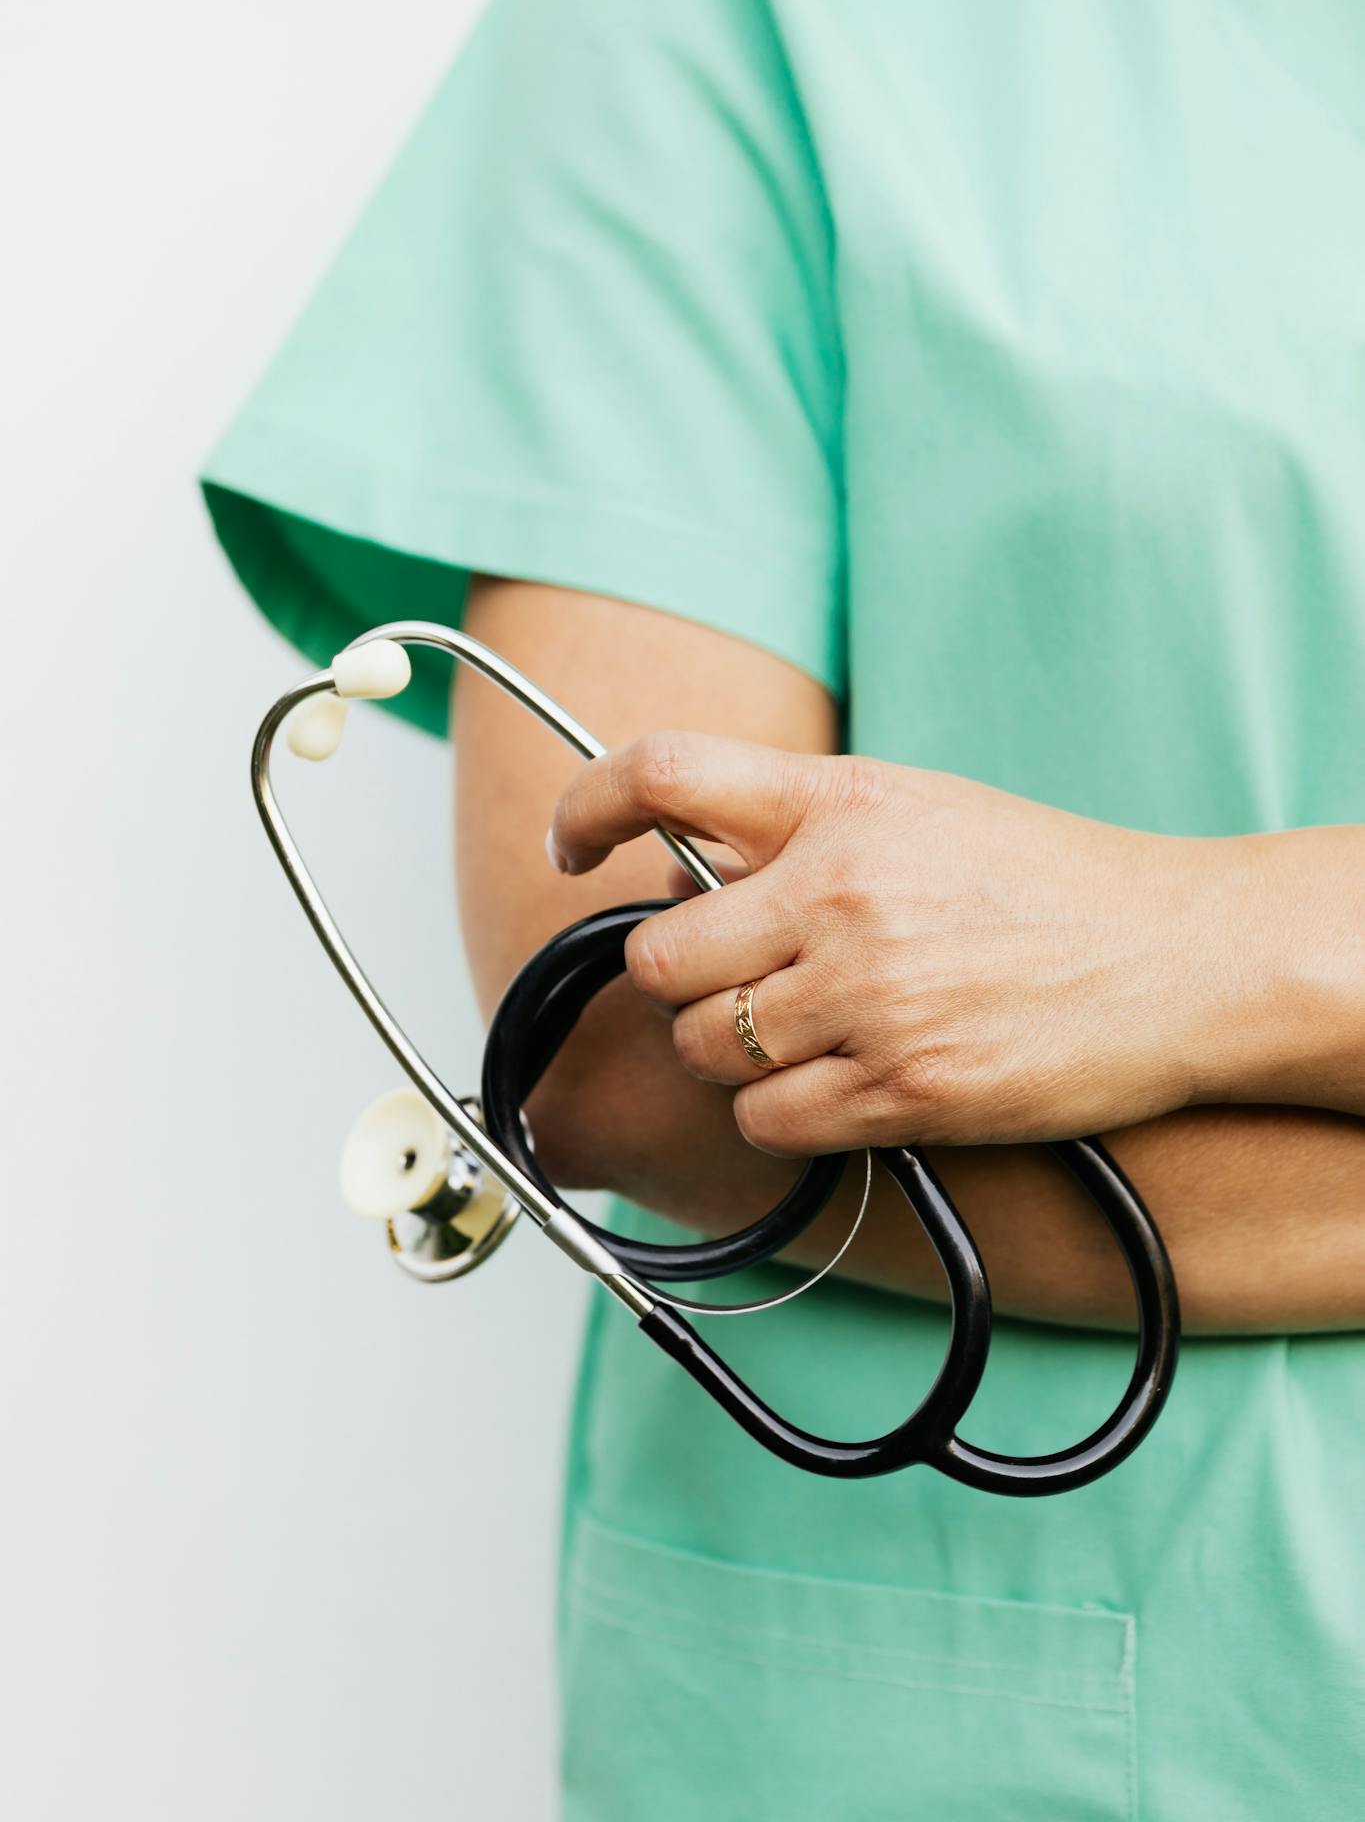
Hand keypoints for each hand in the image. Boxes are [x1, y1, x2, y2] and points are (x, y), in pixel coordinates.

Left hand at [546, 733, 1244, 1154]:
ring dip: (732, 1053)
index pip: (661, 774)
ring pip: (704, 1048)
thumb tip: (681, 871)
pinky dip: (783, 1115)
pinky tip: (839, 1085)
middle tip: (731, 980)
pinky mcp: (906, 1091)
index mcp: (842, 802)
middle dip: (678, 980)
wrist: (1185, 956)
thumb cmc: (1051, 882)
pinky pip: (768, 1122)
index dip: (586, 809)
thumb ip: (798, 830)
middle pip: (658, 957)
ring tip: (809, 1033)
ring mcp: (871, 996)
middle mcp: (842, 892)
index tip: (572, 848)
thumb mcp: (919, 810)